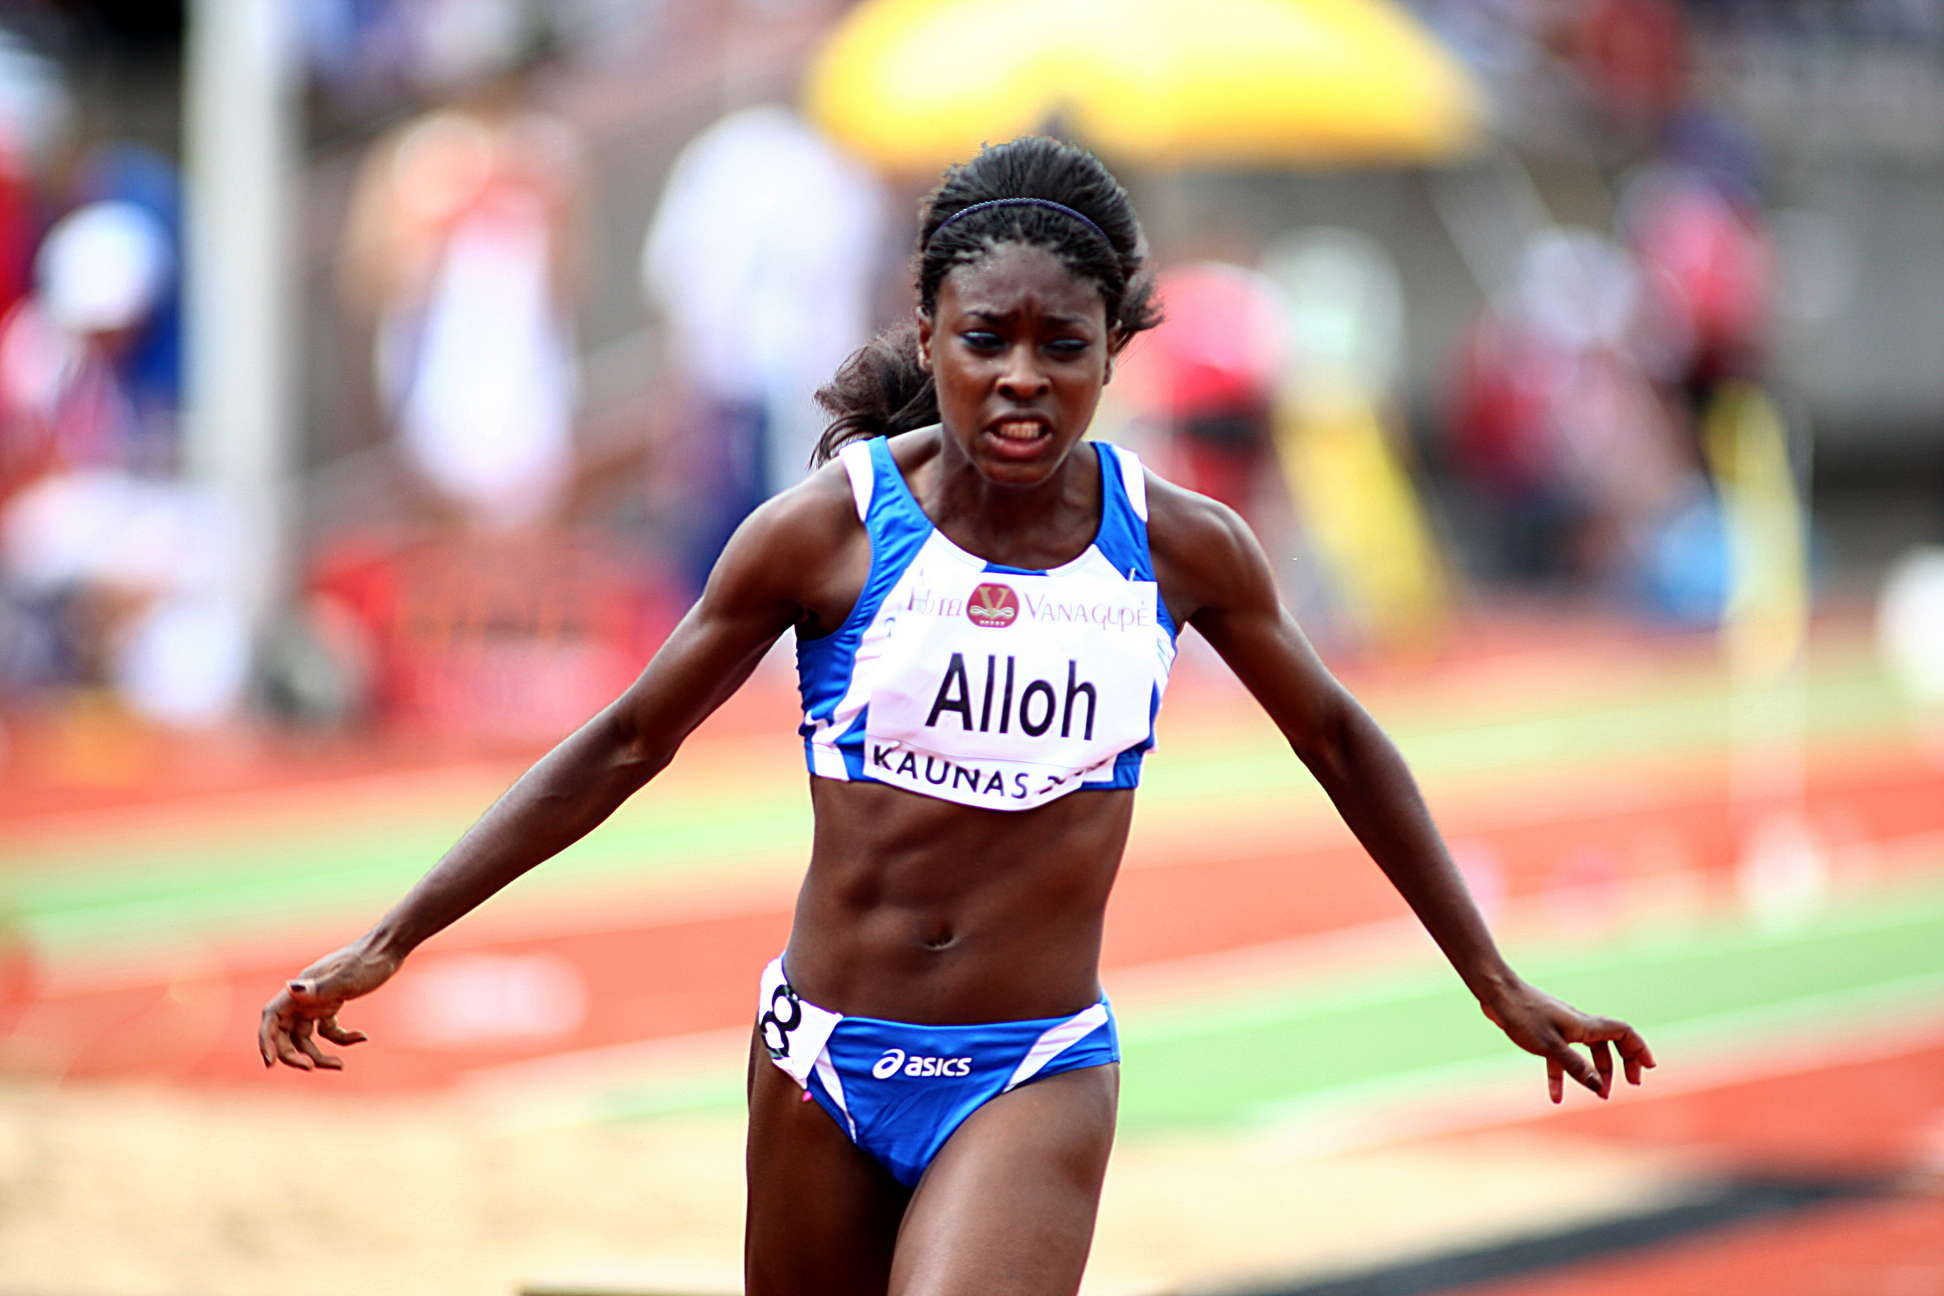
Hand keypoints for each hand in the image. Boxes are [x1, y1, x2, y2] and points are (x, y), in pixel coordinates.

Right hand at [257, 941, 398, 1071]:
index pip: (271, 1017)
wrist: (387, 949)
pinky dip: (342, 1039)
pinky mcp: (333, 1005)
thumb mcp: (345, 977)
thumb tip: (289, 987)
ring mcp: (318, 1002)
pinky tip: (362, 1037)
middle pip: (285, 1034)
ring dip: (318, 1055)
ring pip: (306, 1038)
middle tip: (310, 1068)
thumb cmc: (367, 961)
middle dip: (293, 1054)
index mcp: (300, 990)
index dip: (265, 1041)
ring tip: (340, 1066)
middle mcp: (304, 998)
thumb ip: (318, 987)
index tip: (270, 1063)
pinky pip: (328, 1031)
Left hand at [1479, 979, 1655, 1103]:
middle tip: (1630, 1084)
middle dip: (1623, 1063)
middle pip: (1610, 1042)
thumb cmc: (1522, 1015)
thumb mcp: (1549, 1046)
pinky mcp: (1544, 1032)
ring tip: (1598, 1094)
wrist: (1496, 993)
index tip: (1649, 1068)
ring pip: (1587, 1051)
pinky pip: (1560, 1056)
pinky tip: (1555, 1096)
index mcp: (1585, 1025)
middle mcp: (1578, 1025)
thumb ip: (1575, 1067)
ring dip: (1596, 1071)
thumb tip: (1599, 1087)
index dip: (1639, 1049)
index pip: (1623, 1033)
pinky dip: (1562, 1075)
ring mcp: (1561, 1028)